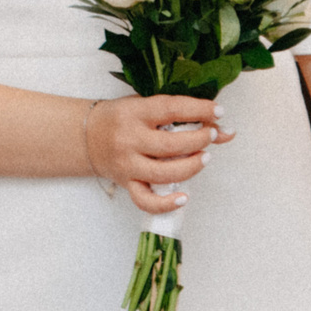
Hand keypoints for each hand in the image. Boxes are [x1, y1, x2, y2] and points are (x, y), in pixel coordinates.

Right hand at [82, 95, 230, 215]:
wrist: (86, 135)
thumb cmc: (122, 118)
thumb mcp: (149, 106)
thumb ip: (184, 115)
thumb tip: (224, 129)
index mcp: (135, 113)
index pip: (171, 109)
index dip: (199, 110)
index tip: (219, 112)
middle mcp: (129, 139)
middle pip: (169, 145)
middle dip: (198, 140)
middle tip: (212, 136)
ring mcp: (127, 164)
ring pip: (163, 173)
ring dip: (190, 167)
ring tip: (205, 157)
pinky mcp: (126, 183)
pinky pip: (146, 200)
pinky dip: (166, 204)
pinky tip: (183, 198)